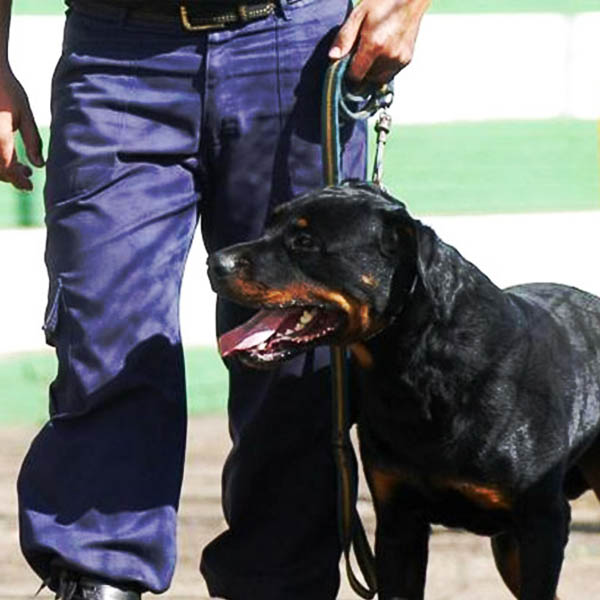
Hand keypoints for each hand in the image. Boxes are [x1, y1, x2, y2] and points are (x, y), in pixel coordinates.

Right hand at [0, 68, 43, 190]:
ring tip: (22, 167)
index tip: (29, 187)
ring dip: (4, 169)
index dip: (18, 181)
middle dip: (11, 176)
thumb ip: (32, 142)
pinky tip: (9, 156)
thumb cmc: (7, 90)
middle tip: (28, 174)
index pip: (8, 169)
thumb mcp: (25, 116)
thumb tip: (39, 165)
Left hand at [329, 0, 429, 84]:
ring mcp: (399, 60)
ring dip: (372, 71)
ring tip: (372, 52)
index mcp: (374, 45)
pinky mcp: (406, 60)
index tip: (347, 63)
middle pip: (367, 78)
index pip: (355, 76)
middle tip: (361, 52)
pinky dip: (383, 68)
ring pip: (378, 78)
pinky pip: (389, 73)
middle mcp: (388, 56)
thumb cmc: (383, 2)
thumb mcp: (359, 14)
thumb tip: (332, 57)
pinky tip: (383, 52)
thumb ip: (344, 37)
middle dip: (361, 70)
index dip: (349, 72)